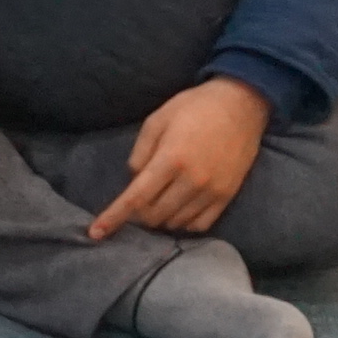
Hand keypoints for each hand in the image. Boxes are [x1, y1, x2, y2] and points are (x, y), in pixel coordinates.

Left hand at [87, 77, 272, 238]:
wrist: (242, 104)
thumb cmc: (195, 107)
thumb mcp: (157, 120)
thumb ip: (140, 152)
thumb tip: (133, 181)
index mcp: (171, 159)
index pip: (135, 198)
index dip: (113, 218)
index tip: (95, 233)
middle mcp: (192, 180)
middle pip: (153, 216)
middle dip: (137, 214)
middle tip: (137, 200)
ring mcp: (212, 191)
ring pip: (175, 223)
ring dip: (160, 218)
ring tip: (158, 200)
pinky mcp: (227, 196)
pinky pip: (200, 225)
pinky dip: (183, 223)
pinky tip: (178, 210)